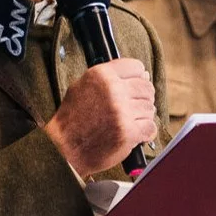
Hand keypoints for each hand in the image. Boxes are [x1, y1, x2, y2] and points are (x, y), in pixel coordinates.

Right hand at [45, 59, 156, 177]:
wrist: (64, 148)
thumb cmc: (73, 119)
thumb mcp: (83, 86)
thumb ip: (111, 78)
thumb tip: (144, 74)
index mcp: (101, 75)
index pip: (136, 67)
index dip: (138, 78)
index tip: (134, 87)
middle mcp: (113, 90)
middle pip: (147, 88)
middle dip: (143, 99)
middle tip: (131, 109)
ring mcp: (121, 111)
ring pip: (150, 108)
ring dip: (143, 117)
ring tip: (127, 123)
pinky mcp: (128, 131)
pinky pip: (151, 127)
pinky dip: (145, 132)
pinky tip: (133, 134)